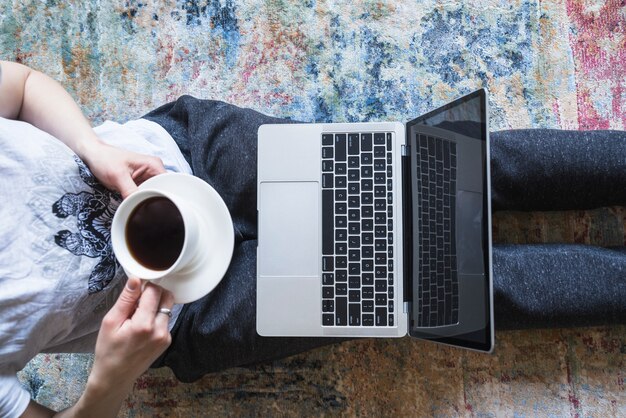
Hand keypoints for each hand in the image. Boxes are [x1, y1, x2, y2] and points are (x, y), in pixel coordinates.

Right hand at [77, 278, 173, 414]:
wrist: (115, 377)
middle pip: (167, 297)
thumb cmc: (108, 350)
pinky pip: (165, 320)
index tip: (135, 291)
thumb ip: (126, 299)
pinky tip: (142, 327)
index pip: (154, 291)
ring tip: (136, 318)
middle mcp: (160, 330)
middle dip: (153, 294)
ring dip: (155, 306)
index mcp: (144, 324)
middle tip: (136, 303)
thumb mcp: (110, 322)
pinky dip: (156, 318)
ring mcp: (166, 337)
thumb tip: (136, 278)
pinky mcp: (167, 341)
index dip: (145, 286)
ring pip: (167, 308)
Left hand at [81, 141, 165, 198]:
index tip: (157, 206)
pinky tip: (136, 203)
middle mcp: (153, 170)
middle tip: (146, 209)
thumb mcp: (118, 176)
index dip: (165, 196)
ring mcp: (147, 177)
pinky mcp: (139, 183)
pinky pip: (145, 194)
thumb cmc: (104, 159)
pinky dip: (141, 199)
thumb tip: (139, 205)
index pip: (168, 184)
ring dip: (147, 200)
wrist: (93, 155)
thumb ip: (130, 191)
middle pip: (162, 190)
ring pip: (154, 194)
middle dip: (155, 200)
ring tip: (140, 206)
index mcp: (154, 165)